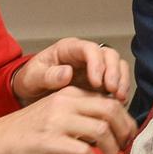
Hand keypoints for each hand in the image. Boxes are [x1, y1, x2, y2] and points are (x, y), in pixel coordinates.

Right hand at [0, 85, 136, 153]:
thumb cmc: (26, 134)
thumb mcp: (57, 117)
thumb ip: (81, 119)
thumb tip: (111, 134)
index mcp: (70, 93)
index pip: (110, 101)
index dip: (126, 121)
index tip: (129, 138)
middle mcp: (65, 102)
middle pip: (111, 111)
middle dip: (125, 134)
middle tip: (125, 152)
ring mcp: (57, 120)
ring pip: (101, 130)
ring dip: (112, 151)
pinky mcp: (49, 141)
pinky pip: (83, 152)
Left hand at [11, 37, 131, 105]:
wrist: (31, 95)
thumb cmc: (31, 81)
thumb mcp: (32, 77)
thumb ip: (48, 75)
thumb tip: (67, 73)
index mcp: (69, 49)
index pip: (90, 49)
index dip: (97, 64)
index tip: (96, 82)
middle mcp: (86, 56)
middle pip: (109, 55)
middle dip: (114, 72)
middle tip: (113, 90)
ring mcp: (95, 68)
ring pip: (118, 66)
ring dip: (121, 81)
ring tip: (119, 98)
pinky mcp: (101, 82)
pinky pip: (117, 82)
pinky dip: (121, 91)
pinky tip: (118, 104)